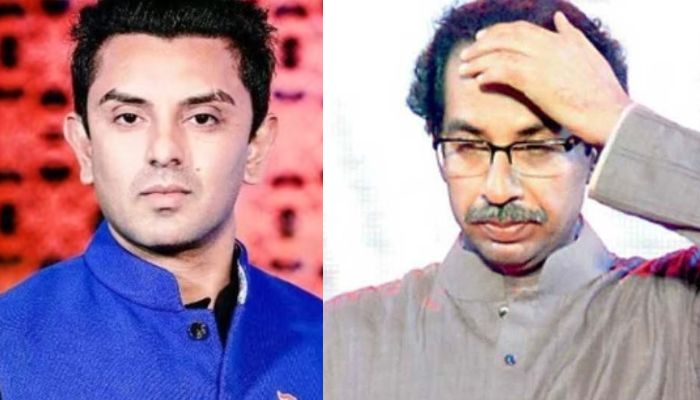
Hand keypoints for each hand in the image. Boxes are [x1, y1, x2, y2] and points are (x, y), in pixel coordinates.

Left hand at [459, 12, 630, 145]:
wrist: (611, 114)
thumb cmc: (603, 93)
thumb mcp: (590, 55)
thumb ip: (572, 35)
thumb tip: (560, 19)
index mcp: (561, 40)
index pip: (523, 29)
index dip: (500, 32)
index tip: (485, 37)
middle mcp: (549, 45)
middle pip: (506, 37)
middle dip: (483, 43)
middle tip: (468, 52)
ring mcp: (541, 60)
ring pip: (500, 52)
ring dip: (478, 60)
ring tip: (463, 68)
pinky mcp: (535, 79)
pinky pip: (502, 70)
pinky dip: (487, 74)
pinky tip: (478, 81)